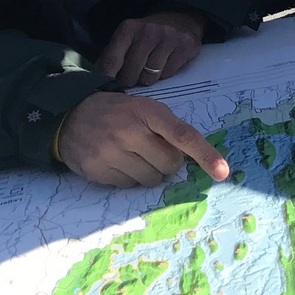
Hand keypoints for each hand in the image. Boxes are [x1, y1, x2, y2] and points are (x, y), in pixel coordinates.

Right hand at [57, 91, 229, 188]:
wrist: (71, 116)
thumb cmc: (118, 112)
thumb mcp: (144, 108)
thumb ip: (168, 128)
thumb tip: (192, 158)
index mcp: (148, 112)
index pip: (183, 135)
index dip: (205, 154)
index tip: (222, 171)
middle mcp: (130, 131)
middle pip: (169, 165)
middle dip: (167, 162)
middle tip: (153, 150)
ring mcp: (112, 153)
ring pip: (150, 180)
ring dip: (149, 172)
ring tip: (134, 155)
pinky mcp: (98, 171)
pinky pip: (128, 186)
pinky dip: (129, 178)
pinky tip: (118, 162)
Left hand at [97, 11, 205, 87]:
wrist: (182, 18)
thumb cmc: (148, 33)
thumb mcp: (127, 37)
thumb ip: (112, 55)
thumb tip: (96, 78)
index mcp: (129, 28)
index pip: (112, 59)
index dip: (107, 77)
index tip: (105, 87)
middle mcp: (149, 31)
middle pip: (131, 72)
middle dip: (129, 79)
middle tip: (132, 76)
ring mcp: (169, 38)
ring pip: (150, 77)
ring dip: (147, 79)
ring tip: (149, 70)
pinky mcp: (186, 47)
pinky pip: (167, 75)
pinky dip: (164, 75)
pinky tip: (164, 65)